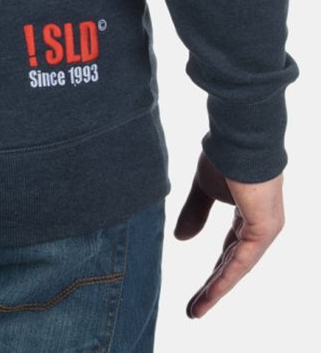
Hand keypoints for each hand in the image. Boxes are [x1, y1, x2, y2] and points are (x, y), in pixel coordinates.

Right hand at [173, 150, 284, 318]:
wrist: (238, 136)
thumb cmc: (225, 156)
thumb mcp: (204, 188)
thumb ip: (195, 213)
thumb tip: (181, 240)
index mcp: (249, 216)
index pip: (230, 252)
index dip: (214, 272)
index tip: (197, 292)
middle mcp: (260, 226)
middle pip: (233, 264)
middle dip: (212, 287)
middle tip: (193, 310)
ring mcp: (265, 229)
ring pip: (237, 267)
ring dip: (216, 290)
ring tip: (196, 311)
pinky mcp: (264, 228)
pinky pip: (242, 260)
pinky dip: (225, 277)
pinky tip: (212, 292)